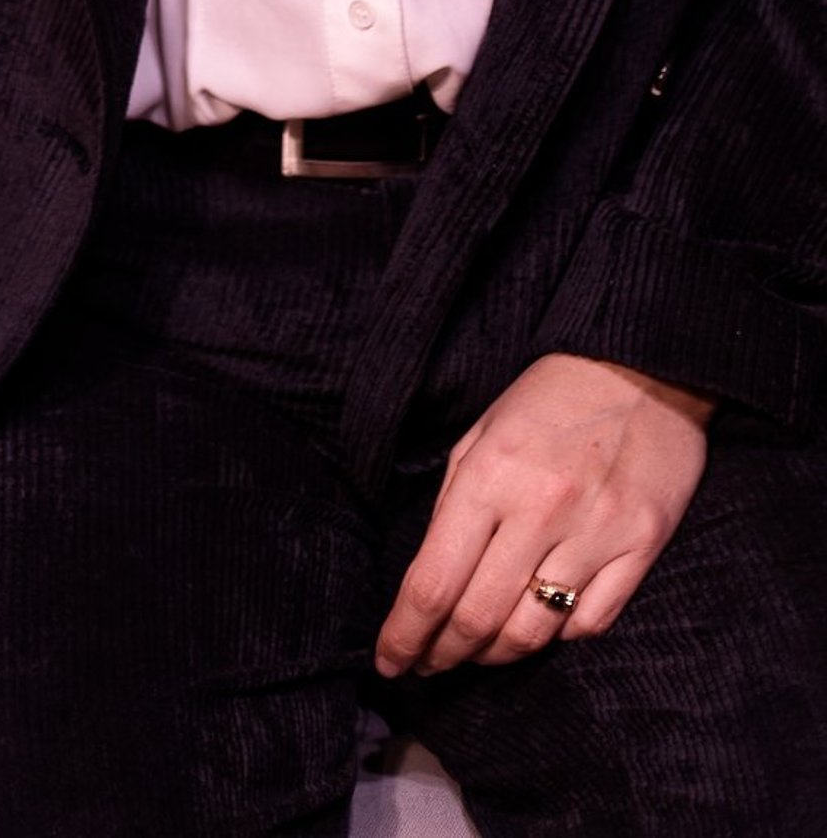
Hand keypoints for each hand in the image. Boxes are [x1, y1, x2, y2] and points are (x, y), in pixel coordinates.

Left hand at [374, 353, 713, 678]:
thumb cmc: (549, 399)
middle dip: (443, 654)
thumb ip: (454, 504)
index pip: (433, 582)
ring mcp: (596, 532)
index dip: (404, 634)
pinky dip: (557, 636)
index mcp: (489, 475)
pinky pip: (590, 623)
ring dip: (495, 655)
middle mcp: (540, 510)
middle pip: (477, 618)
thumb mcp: (481, 435)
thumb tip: (430, 579)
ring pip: (533, 632)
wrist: (642, 367)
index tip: (389, 661)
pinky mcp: (641, 547)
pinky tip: (538, 626)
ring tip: (477, 653)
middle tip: (427, 665)